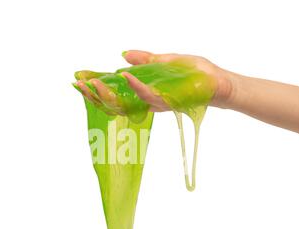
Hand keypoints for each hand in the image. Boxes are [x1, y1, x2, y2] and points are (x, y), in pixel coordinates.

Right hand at [76, 50, 235, 111]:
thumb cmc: (197, 74)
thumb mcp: (167, 60)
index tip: (78, 78)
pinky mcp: (170, 101)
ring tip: (94, 82)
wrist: (221, 84)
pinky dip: (136, 86)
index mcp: (145, 90)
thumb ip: (145, 59)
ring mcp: (158, 103)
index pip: (115, 91)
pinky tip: (124, 76)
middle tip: (78, 84)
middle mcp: (148, 100)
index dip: (95, 87)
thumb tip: (123, 55)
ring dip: (109, 93)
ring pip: (127, 103)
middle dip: (95, 95)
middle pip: (115, 103)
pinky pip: (149, 96)